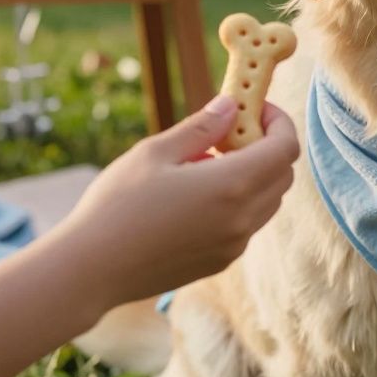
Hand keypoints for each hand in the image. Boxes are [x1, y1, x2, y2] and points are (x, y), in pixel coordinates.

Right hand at [54, 95, 298, 311]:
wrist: (90, 270)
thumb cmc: (117, 204)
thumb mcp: (156, 152)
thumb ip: (201, 127)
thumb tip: (231, 106)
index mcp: (233, 186)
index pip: (286, 148)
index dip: (278, 122)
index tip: (254, 107)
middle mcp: (243, 220)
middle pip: (283, 175)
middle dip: (268, 146)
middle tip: (230, 130)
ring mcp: (234, 246)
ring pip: (267, 201)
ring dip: (254, 175)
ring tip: (207, 161)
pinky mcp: (220, 261)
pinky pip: (246, 224)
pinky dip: (239, 201)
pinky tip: (197, 193)